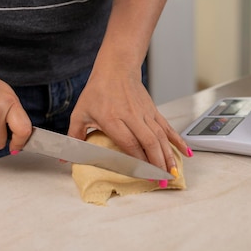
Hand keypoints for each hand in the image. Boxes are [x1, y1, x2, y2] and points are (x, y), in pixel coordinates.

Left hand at [67, 67, 189, 173]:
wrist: (116, 68)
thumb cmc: (97, 91)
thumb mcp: (80, 113)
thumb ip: (74, 136)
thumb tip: (65, 157)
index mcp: (112, 118)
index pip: (129, 143)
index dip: (138, 161)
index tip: (143, 175)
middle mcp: (131, 116)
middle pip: (149, 143)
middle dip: (157, 164)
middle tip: (162, 181)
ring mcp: (145, 114)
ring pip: (161, 137)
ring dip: (168, 156)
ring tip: (173, 173)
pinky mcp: (153, 111)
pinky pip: (167, 128)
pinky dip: (177, 141)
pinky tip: (185, 153)